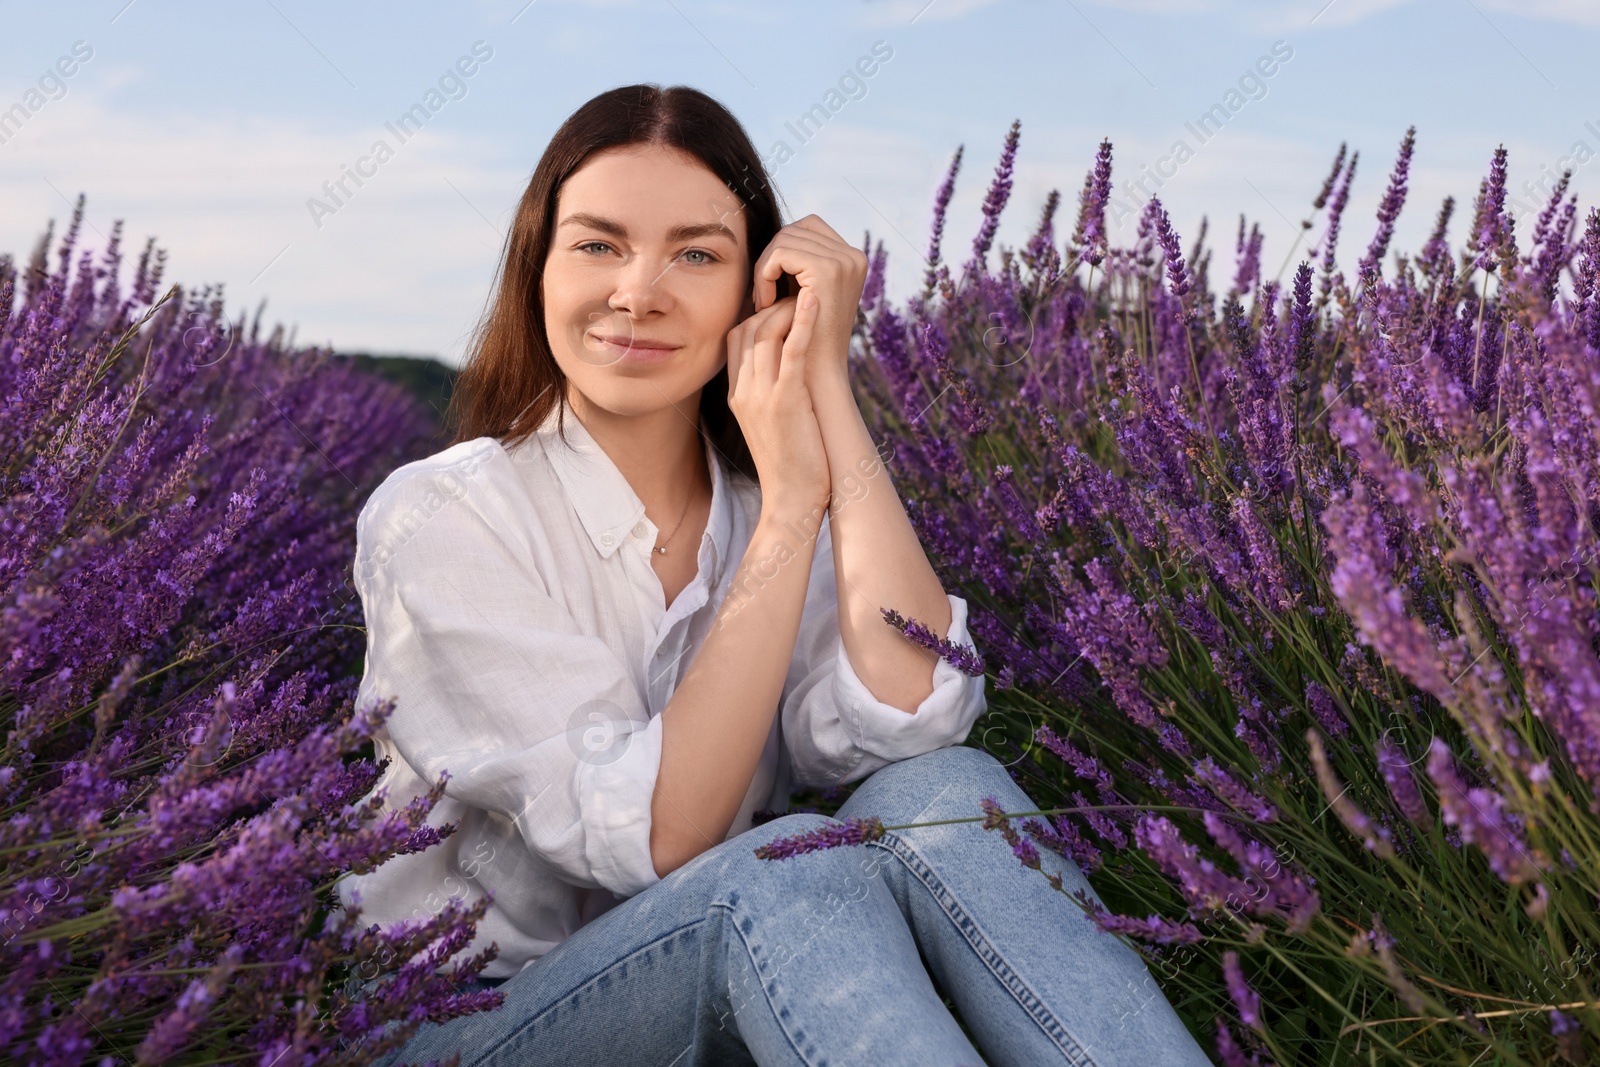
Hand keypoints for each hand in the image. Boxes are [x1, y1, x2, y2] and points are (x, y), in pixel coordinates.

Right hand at [725, 291, 829, 514]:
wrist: (792, 500)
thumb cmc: (791, 462)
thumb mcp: (771, 421)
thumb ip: (773, 389)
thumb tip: (793, 362)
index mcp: (737, 395)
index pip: (736, 339)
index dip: (757, 315)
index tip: (782, 307)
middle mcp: (742, 391)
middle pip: (746, 329)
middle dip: (771, 306)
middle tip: (798, 298)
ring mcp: (760, 396)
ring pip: (764, 333)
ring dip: (787, 309)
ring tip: (809, 298)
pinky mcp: (785, 402)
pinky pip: (790, 351)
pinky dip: (802, 322)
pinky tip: (814, 302)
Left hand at [750, 215, 868, 393]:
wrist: (819, 375)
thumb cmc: (807, 339)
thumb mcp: (805, 295)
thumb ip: (798, 265)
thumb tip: (773, 235)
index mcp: (853, 258)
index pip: (807, 228)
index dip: (782, 251)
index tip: (771, 284)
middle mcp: (854, 255)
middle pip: (794, 230)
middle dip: (771, 259)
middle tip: (761, 295)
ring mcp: (844, 261)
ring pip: (784, 239)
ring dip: (764, 269)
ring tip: (762, 302)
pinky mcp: (827, 270)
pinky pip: (780, 253)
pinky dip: (763, 276)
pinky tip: (764, 303)